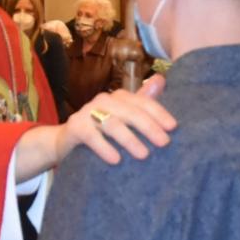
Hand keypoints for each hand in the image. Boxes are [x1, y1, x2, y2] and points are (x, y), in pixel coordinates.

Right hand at [60, 88, 176, 166]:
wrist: (66, 141)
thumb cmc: (101, 130)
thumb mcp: (124, 117)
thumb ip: (142, 101)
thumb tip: (161, 79)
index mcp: (119, 97)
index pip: (143, 102)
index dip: (159, 113)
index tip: (173, 128)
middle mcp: (104, 101)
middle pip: (130, 112)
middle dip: (149, 127)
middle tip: (164, 143)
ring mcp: (87, 112)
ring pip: (112, 124)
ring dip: (130, 140)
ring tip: (144, 155)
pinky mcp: (75, 126)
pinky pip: (91, 136)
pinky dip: (104, 148)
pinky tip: (116, 160)